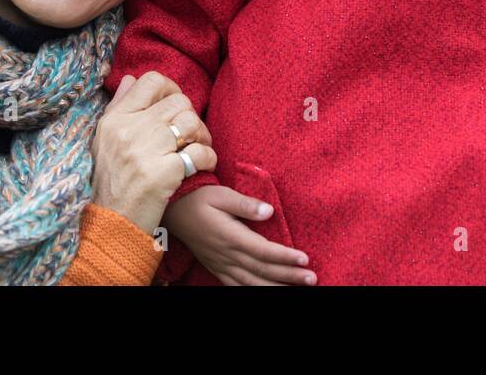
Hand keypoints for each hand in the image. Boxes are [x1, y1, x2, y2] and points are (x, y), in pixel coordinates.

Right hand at [91, 72, 216, 236]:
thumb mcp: (104, 142)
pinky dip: (207, 158)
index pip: (150, 81)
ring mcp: (146, 151)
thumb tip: (130, 79)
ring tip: (199, 148)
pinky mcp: (164, 172)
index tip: (175, 107)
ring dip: (203, 135)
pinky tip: (203, 165)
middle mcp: (129, 130)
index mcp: (114, 120)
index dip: (171, 89)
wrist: (111, 225)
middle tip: (192, 134)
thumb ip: (118, 107)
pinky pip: (199, 152)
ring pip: (191, 122)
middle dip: (191, 115)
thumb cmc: (111, 183)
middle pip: (178, 101)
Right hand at [163, 185, 315, 284]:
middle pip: (262, 269)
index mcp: (230, 236)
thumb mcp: (222, 195)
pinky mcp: (217, 268)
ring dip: (276, 287)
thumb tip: (269, 211)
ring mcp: (221, 264)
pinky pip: (237, 286)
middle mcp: (227, 255)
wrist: (174, 211)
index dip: (285, 257)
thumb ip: (245, 204)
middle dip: (288, 276)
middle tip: (311, 279)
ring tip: (297, 289)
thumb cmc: (200, 199)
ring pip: (252, 282)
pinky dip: (253, 291)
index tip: (305, 259)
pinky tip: (268, 291)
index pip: (263, 250)